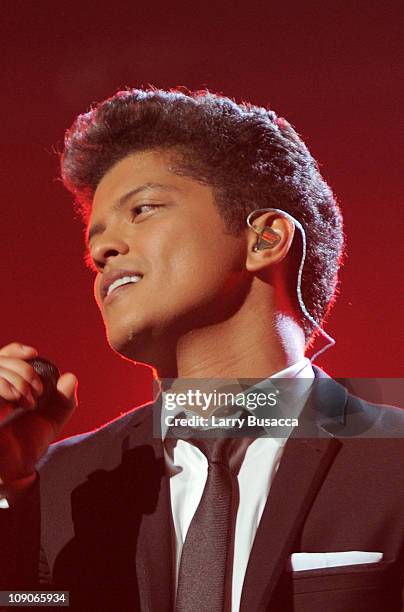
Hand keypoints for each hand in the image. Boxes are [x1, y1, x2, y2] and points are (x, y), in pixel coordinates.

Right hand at [0, 342, 76, 490]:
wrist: (12, 474)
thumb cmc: (23, 450)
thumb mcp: (47, 422)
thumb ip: (61, 402)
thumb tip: (70, 378)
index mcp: (0, 391)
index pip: (1, 358)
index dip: (16, 351)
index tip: (34, 353)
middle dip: (24, 369)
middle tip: (38, 391)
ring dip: (20, 379)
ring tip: (30, 401)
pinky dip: (8, 387)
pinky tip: (19, 403)